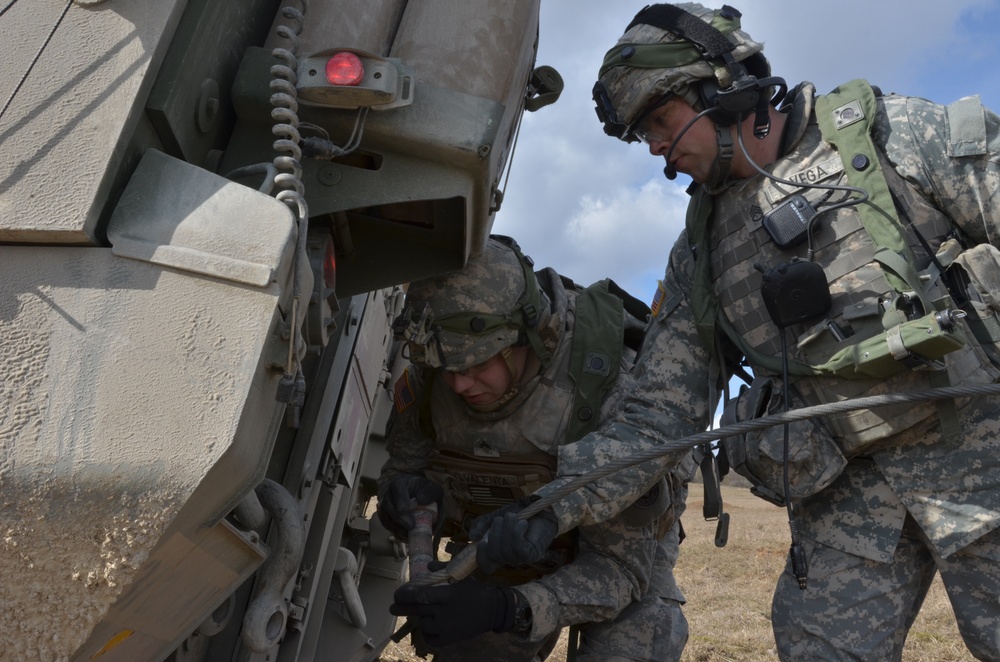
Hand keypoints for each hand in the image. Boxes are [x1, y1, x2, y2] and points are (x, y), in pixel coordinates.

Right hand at [378, 475, 443, 539]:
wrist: (418, 497)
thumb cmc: (425, 492)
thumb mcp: (434, 489)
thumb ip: (430, 493)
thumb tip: (420, 500)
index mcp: (401, 483)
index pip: (397, 489)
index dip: (399, 500)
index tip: (404, 510)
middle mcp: (390, 493)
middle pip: (389, 505)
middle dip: (399, 517)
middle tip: (411, 526)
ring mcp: (386, 505)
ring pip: (386, 516)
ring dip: (396, 526)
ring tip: (409, 533)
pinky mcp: (385, 516)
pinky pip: (386, 524)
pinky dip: (395, 531)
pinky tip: (405, 535)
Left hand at [389, 578, 514, 646]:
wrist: (492, 611)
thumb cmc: (474, 591)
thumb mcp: (459, 578)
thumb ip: (441, 571)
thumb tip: (426, 567)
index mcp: (448, 595)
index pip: (420, 596)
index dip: (405, 595)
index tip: (397, 595)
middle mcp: (445, 612)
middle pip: (417, 610)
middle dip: (402, 608)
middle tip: (393, 607)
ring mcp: (447, 628)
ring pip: (423, 624)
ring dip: (419, 618)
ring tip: (420, 614)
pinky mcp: (449, 640)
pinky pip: (430, 637)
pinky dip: (427, 632)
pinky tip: (429, 625)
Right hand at [470, 499, 557, 573]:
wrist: (539, 510)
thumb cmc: (517, 515)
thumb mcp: (495, 517)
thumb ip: (482, 525)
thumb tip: (474, 537)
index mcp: (498, 552)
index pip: (486, 565)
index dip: (481, 557)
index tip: (481, 542)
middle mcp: (508, 559)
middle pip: (494, 556)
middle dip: (494, 534)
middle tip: (500, 519)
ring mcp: (520, 558)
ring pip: (506, 551)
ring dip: (507, 530)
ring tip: (513, 517)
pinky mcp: (531, 554)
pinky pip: (518, 548)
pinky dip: (517, 532)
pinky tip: (522, 523)